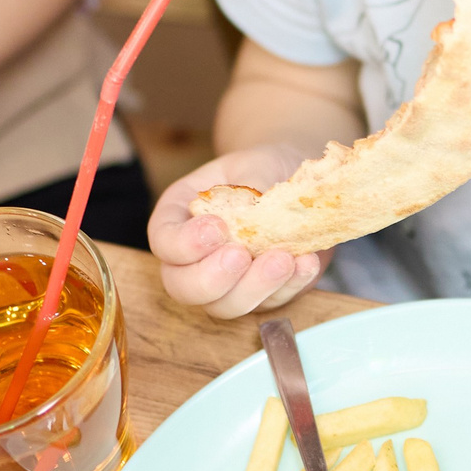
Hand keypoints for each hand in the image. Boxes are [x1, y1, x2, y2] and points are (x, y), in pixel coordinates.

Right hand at [149, 144, 332, 317]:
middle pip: (183, 288)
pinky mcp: (262, 295)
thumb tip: (257, 211)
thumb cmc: (262, 168)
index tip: (216, 228)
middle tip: (240, 255)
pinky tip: (306, 263)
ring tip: (283, 260)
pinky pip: (269, 304)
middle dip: (211, 279)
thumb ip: (250, 186)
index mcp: (178, 219)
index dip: (183, 244)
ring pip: (225, 307)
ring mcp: (227, 284)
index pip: (163, 242)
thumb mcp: (254, 164)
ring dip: (254, 289)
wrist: (292, 181)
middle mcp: (194, 259)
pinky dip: (289, 288)